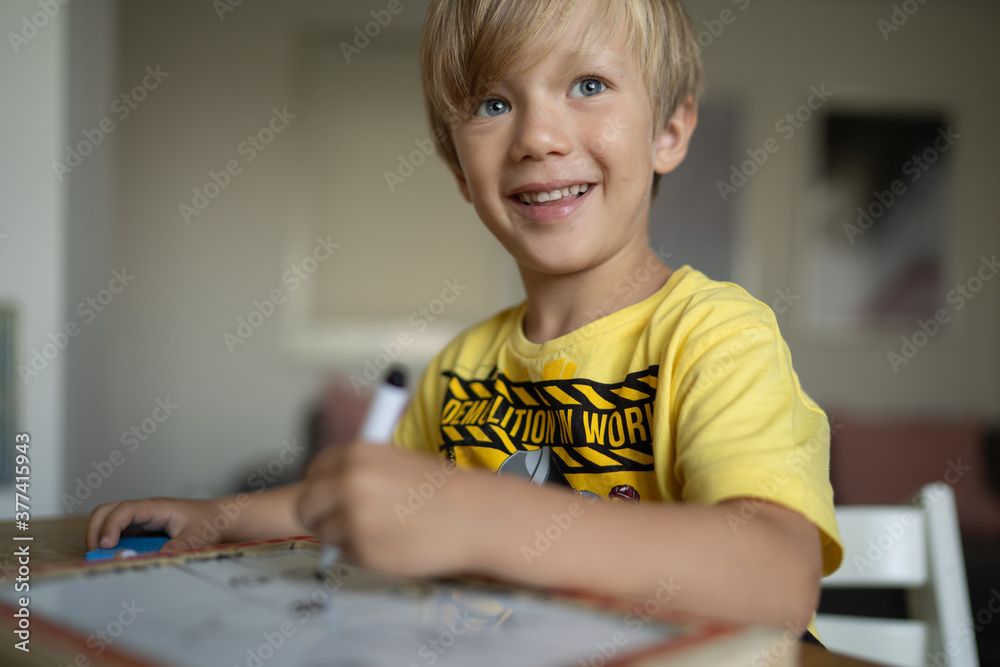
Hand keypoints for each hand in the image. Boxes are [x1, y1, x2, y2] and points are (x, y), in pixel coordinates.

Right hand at [86, 497, 226, 552]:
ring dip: (99, 536)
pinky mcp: (140, 529)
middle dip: (95, 529)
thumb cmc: (207, 523)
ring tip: (100, 557)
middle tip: (94, 553)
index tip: (105, 545)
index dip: (111, 526)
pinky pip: (117, 532)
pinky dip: (109, 543)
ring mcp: (140, 519)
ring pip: (108, 520)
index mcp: (155, 508)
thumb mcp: (196, 537)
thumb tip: (157, 557)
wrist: (216, 519)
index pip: (124, 510)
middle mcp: (143, 511)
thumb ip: (178, 547)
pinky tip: (113, 557)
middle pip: (107, 510)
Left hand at [297, 443, 483, 576]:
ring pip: (324, 532)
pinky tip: (393, 543)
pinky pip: (346, 554)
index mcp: (354, 454)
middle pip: (306, 505)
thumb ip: (353, 472)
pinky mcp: (363, 552)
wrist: (475, 515)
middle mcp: (347, 484)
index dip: (326, 484)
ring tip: (384, 528)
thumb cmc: (438, 488)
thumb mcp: (392, 462)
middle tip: (354, 517)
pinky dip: (363, 552)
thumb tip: (314, 492)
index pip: (314, 471)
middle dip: (322, 513)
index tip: (339, 492)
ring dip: (344, 534)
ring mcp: (353, 519)